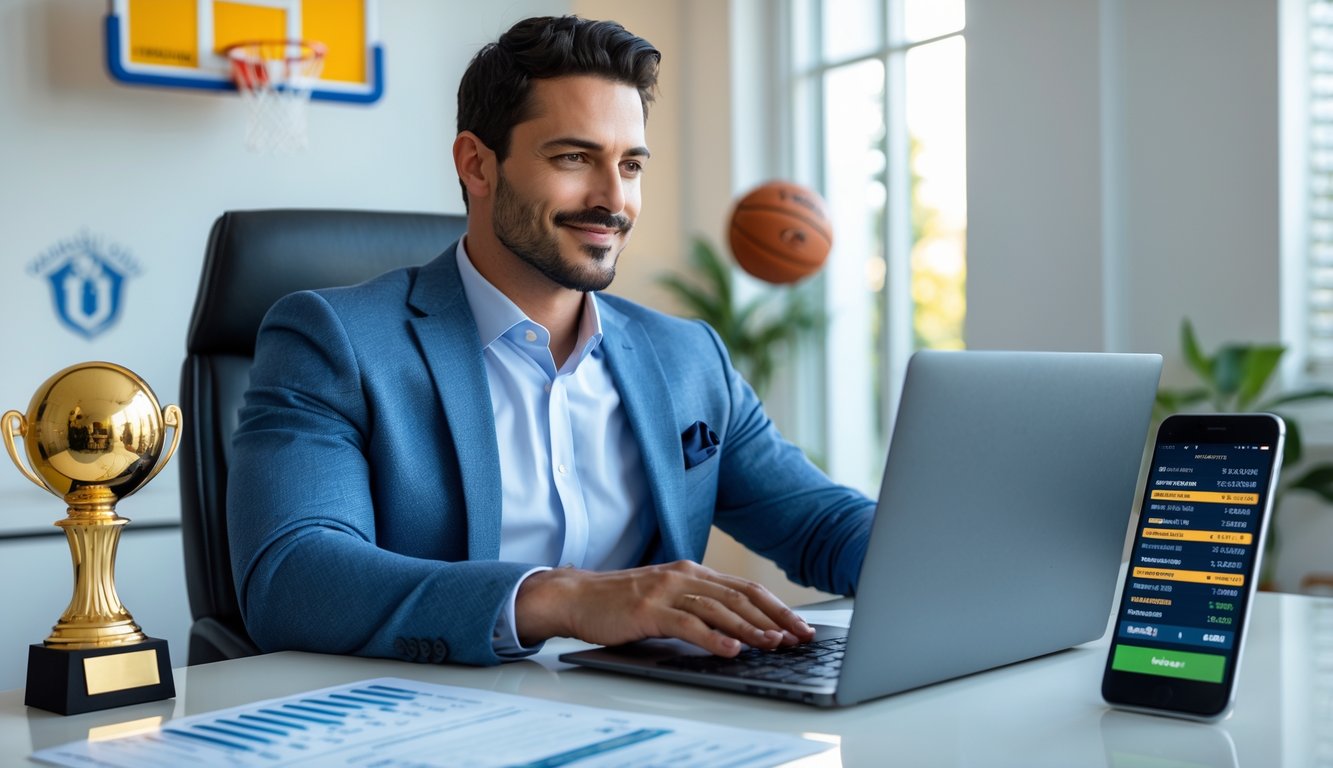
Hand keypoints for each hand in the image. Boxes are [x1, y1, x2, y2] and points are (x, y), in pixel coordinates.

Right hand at [514, 560, 815, 656]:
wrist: (576, 596)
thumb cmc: (621, 602)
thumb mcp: (666, 596)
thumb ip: (697, 605)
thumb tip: (739, 629)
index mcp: (692, 572)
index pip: (745, 588)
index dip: (777, 607)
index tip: (800, 626)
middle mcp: (684, 576)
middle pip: (740, 596)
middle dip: (775, 618)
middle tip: (800, 637)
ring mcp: (666, 590)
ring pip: (719, 609)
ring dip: (751, 628)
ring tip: (775, 644)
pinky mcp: (648, 609)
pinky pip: (688, 624)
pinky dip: (713, 638)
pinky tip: (731, 650)